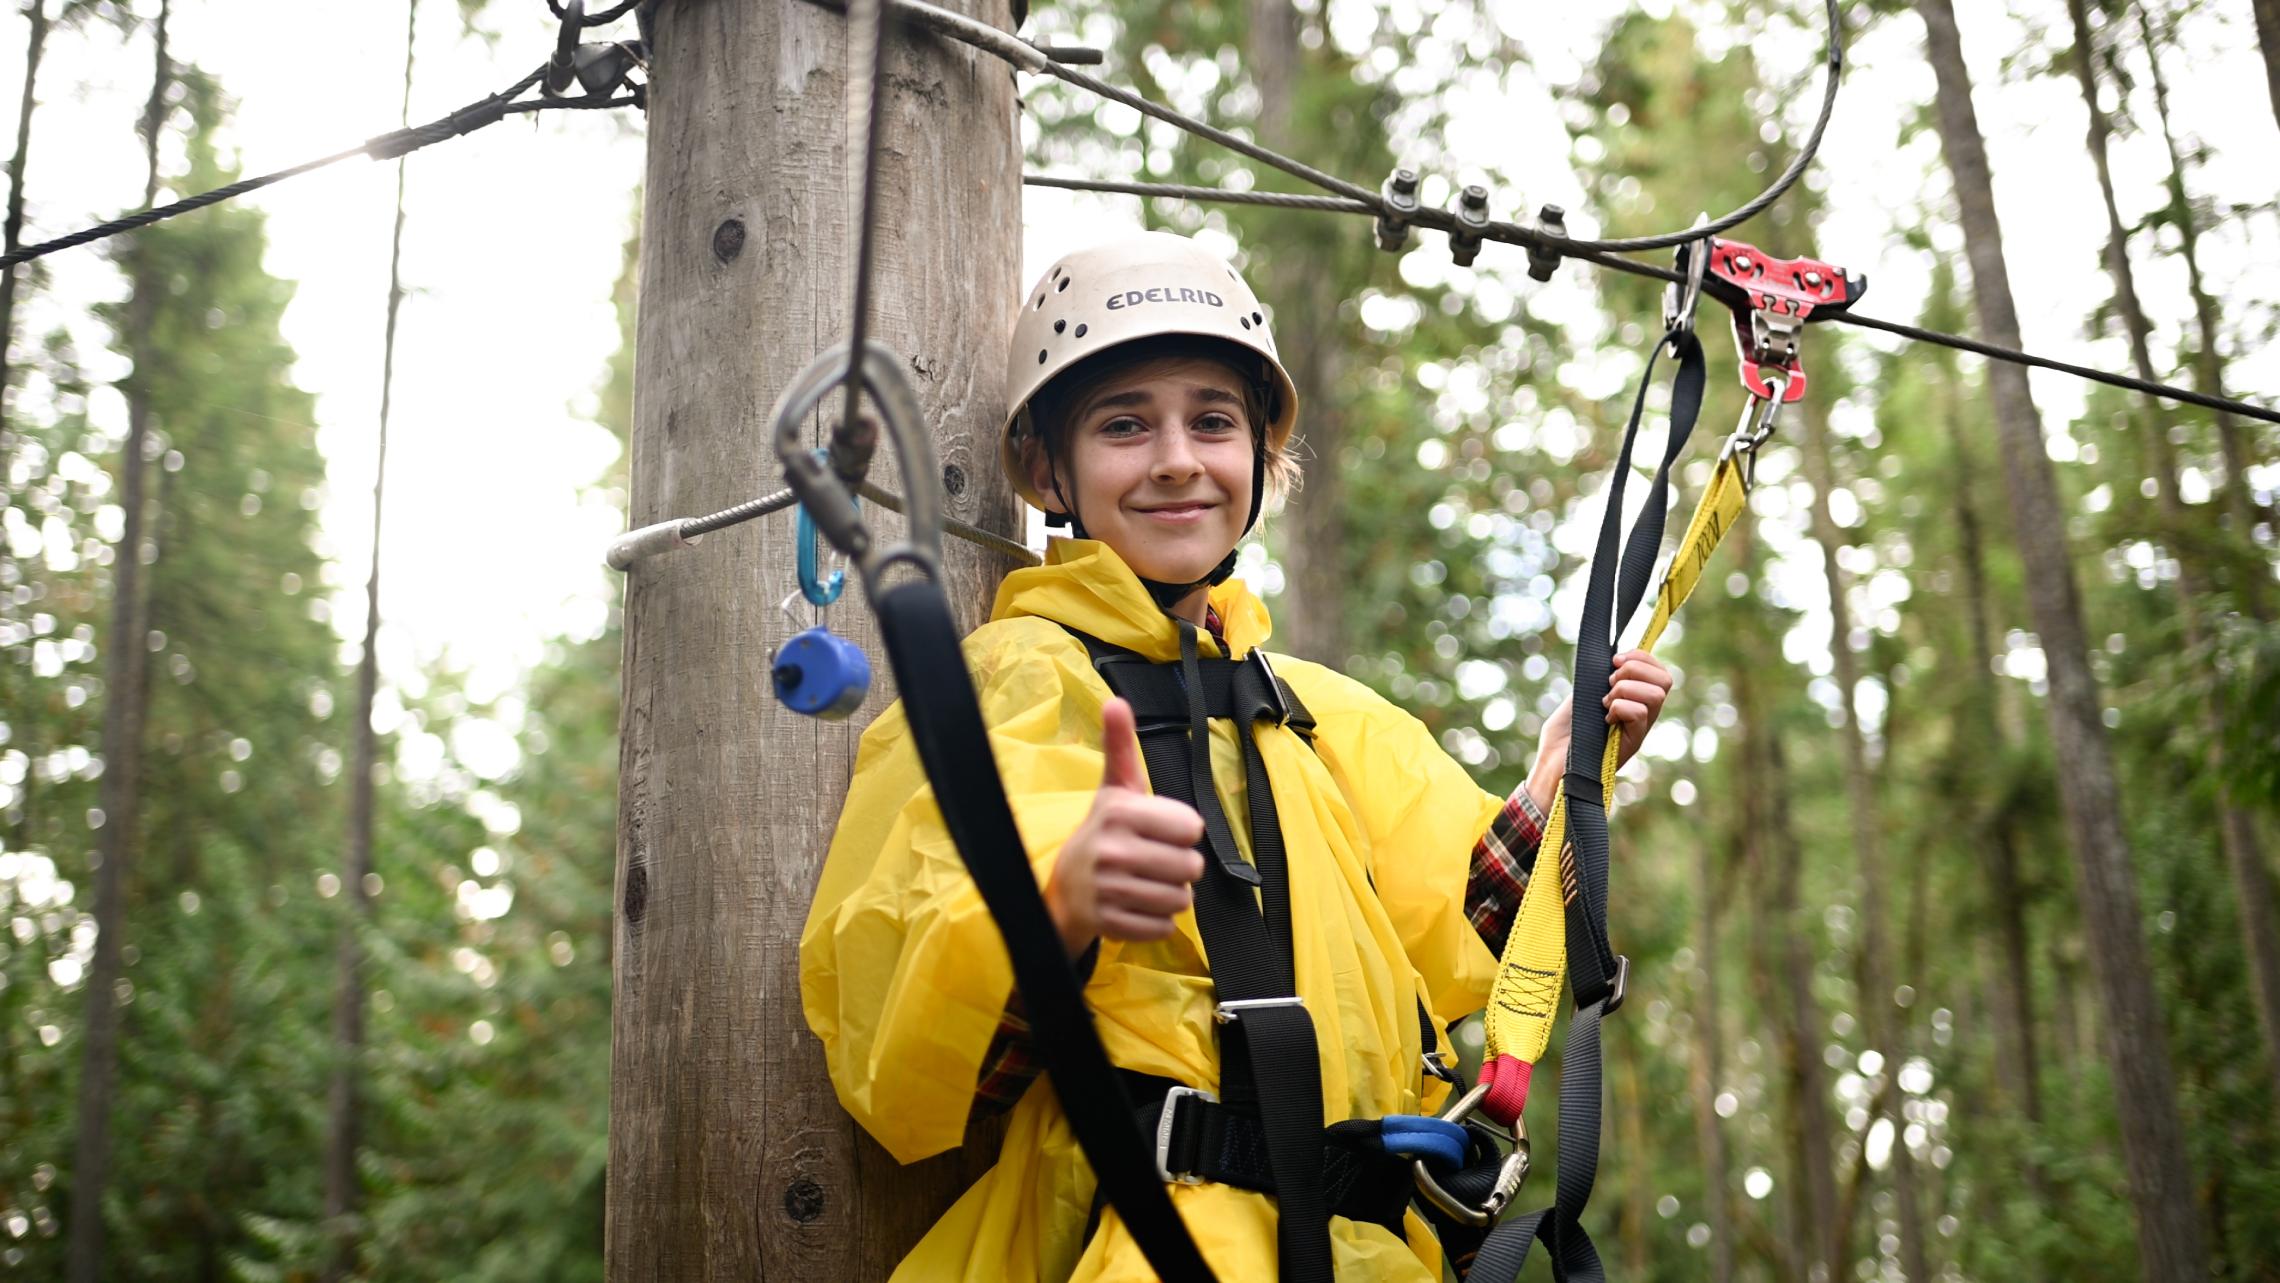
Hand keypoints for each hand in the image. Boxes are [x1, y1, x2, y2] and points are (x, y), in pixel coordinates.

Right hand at [1042, 698, 1206, 957]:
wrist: (1064, 888)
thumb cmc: (1104, 831)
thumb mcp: (1113, 789)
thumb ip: (1120, 746)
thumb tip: (1116, 702)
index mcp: (1119, 812)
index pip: (1191, 828)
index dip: (1183, 831)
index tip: (1161, 831)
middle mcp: (1112, 851)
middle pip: (1191, 867)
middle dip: (1181, 866)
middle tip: (1156, 860)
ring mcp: (1109, 891)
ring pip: (1181, 900)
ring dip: (1171, 893)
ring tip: (1146, 882)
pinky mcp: (1111, 925)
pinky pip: (1163, 927)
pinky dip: (1157, 920)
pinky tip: (1137, 905)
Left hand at [1523, 651, 1675, 810]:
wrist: (1551, 766)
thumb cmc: (1561, 737)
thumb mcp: (1579, 697)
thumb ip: (1598, 680)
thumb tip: (1613, 661)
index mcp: (1633, 701)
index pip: (1658, 673)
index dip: (1642, 658)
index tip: (1615, 659)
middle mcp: (1641, 716)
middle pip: (1665, 680)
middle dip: (1635, 669)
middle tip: (1610, 681)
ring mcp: (1638, 730)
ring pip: (1656, 695)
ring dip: (1626, 689)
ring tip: (1605, 701)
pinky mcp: (1632, 744)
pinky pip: (1641, 714)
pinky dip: (1620, 707)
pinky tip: (1605, 718)